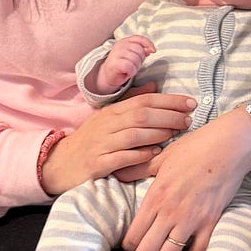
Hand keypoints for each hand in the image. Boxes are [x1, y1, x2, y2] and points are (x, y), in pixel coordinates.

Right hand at [39, 83, 196, 195]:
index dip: (169, 100)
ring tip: (175, 134)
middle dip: (168, 116)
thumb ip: (132, 102)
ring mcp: (100, 144)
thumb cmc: (92, 140)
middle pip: (141, 115)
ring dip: (157, 134)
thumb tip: (155, 86)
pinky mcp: (97, 164)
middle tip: (188, 120)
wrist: (60, 163)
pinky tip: (155, 153)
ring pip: (133, 135)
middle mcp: (106, 124)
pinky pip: (122, 158)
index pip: (143, 100)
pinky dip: (140, 155)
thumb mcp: (109, 117)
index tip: (190, 103)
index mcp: (111, 111)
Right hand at [94, 34, 154, 92]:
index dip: (148, 43)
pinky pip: (129, 66)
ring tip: (130, 69)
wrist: (108, 76)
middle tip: (134, 65)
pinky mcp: (114, 64)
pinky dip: (131, 71)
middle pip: (139, 50)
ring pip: (135, 58)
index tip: (153, 51)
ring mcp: (115, 54)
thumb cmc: (122, 65)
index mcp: (124, 41)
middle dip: (140, 60)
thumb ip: (141, 50)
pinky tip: (128, 73)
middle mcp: (119, 46)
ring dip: (136, 67)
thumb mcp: (133, 55)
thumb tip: (151, 49)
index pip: (139, 38)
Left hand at [120, 109, 250, 250]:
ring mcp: (191, 220)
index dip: (128, 246)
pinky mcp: (210, 223)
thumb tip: (117, 173)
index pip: (132, 237)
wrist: (229, 147)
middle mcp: (170, 213)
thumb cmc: (195, 148)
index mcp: (155, 197)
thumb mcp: (162, 157)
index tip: (131, 243)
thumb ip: (138, 169)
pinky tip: (187, 246)